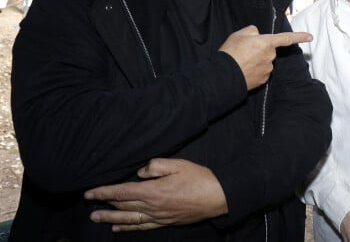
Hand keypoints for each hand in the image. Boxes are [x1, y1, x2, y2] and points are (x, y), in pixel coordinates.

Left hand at [84, 159, 227, 231]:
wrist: (217, 197)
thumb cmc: (199, 178)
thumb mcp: (178, 164)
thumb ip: (156, 166)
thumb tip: (140, 172)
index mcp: (153, 191)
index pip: (122, 192)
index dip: (104, 192)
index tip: (90, 192)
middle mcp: (153, 206)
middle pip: (123, 207)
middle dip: (104, 205)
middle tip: (89, 205)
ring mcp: (159, 217)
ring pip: (129, 219)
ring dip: (111, 219)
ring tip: (97, 218)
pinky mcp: (165, 222)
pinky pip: (142, 226)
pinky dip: (129, 228)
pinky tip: (119, 229)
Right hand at [219, 25, 311, 89]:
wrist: (225, 74)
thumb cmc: (231, 52)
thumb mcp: (239, 34)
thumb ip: (252, 31)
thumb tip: (258, 35)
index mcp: (267, 43)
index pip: (286, 38)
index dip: (299, 36)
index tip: (310, 37)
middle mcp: (271, 56)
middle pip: (269, 50)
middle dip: (260, 49)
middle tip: (244, 50)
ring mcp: (268, 69)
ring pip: (265, 61)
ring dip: (257, 60)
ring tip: (242, 61)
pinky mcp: (264, 80)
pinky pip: (262, 71)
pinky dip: (255, 70)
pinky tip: (245, 69)